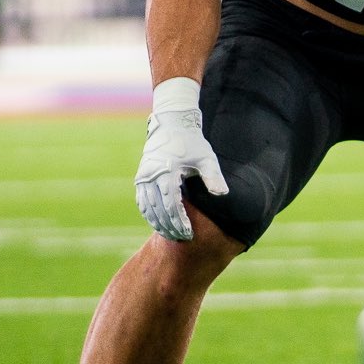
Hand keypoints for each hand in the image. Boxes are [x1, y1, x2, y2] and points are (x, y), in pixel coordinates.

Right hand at [134, 104, 228, 241]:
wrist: (172, 124)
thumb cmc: (192, 142)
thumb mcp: (206, 158)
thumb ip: (213, 177)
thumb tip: (223, 194)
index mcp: (167, 172)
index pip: (172, 205)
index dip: (180, 222)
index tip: (189, 233)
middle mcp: (151, 176)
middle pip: (159, 210)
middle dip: (170, 226)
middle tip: (182, 238)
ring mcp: (143, 177)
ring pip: (147, 208)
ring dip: (158, 223)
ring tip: (171, 235)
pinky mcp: (141, 177)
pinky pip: (142, 201)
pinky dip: (150, 214)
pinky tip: (159, 223)